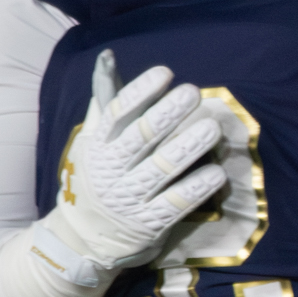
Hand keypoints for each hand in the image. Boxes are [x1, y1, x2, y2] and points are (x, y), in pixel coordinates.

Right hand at [52, 50, 225, 273]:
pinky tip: (217, 173)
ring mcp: (129, 198)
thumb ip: (105, 102)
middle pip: (141, 138)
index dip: (140, 92)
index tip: (165, 73)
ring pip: (162, 169)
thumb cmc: (94, 179)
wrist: (80, 239)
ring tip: (212, 127)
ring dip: (188, 147)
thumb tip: (108, 57)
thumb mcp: (91, 141)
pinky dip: (197, 188)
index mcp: (97, 146)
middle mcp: (110, 170)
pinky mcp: (148, 224)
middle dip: (167, 114)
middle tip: (192, 93)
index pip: (117, 113)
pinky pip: (176, 204)